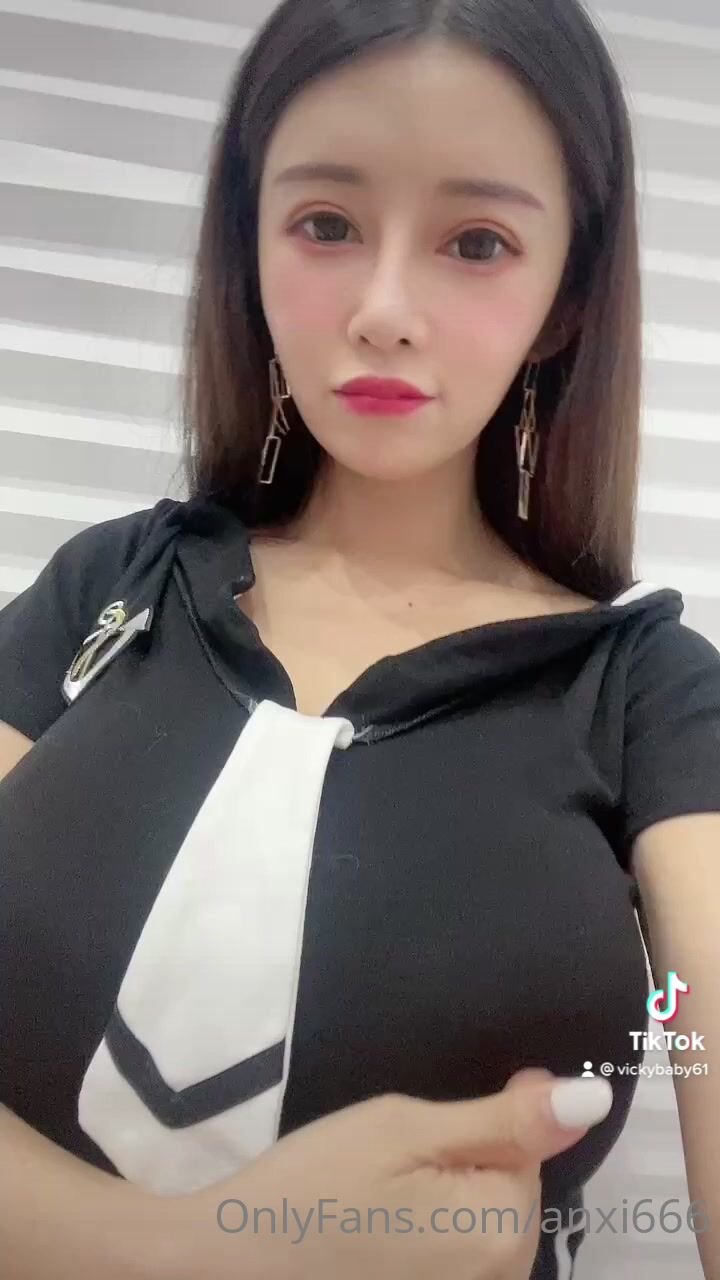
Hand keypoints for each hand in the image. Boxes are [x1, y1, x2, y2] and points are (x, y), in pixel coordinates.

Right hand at [165, 1068, 611, 1279]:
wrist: (229, 1261)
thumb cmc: (314, 1183)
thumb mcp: (404, 1129)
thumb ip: (504, 1118)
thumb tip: (591, 1098)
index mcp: (499, 1235)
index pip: (527, 1152)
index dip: (479, 1123)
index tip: (417, 1123)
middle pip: (508, 1195)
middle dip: (463, 1167)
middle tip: (386, 1165)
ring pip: (483, 1228)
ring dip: (445, 1202)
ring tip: (377, 1198)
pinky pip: (456, 1259)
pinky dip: (428, 1236)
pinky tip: (376, 1230)